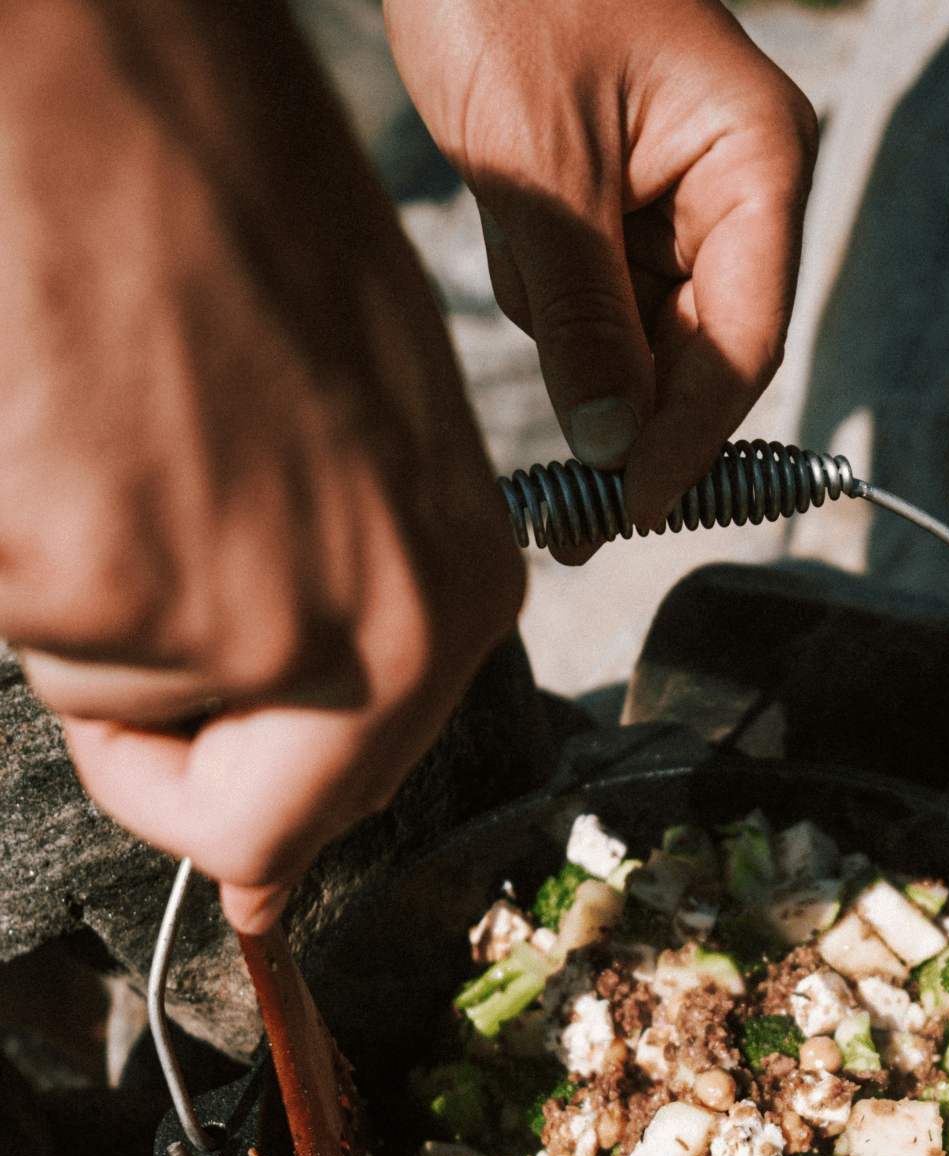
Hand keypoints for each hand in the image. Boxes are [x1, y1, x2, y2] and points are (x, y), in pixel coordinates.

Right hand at [0, 0, 524, 932]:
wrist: (93, 67)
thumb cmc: (223, 201)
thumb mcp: (354, 428)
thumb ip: (353, 599)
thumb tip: (299, 790)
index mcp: (444, 597)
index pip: (337, 799)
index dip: (255, 813)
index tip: (220, 825)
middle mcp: (360, 634)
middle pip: (234, 816)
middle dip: (159, 743)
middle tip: (125, 578)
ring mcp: (218, 618)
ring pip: (103, 685)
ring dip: (78, 585)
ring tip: (101, 413)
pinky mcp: (77, 580)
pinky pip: (23, 616)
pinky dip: (16, 536)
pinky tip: (48, 409)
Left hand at [383, 0, 817, 536]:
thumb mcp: (536, 164)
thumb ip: (580, 316)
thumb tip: (611, 446)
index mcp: (757, 162)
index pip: (744, 345)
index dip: (687, 440)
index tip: (629, 509)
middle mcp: (738, 187)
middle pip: (700, 356)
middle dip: (623, 408)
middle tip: (563, 514)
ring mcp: (681, 196)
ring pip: (639, 337)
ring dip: (568, 327)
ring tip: (514, 225)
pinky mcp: (624, 201)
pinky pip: (594, 297)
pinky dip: (545, 289)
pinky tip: (508, 209)